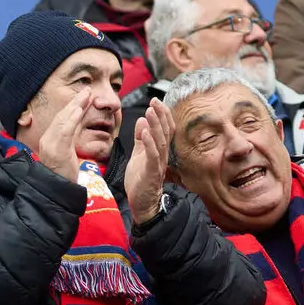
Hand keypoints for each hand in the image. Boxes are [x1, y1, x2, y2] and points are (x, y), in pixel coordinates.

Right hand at [38, 89, 92, 182]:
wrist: (57, 193)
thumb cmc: (66, 176)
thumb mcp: (68, 154)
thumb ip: (70, 140)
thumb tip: (78, 125)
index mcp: (50, 140)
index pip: (62, 119)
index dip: (73, 106)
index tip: (84, 96)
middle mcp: (47, 140)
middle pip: (62, 116)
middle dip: (75, 102)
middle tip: (88, 90)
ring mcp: (50, 145)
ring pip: (63, 121)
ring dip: (76, 106)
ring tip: (86, 95)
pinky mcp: (56, 152)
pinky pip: (65, 132)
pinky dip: (72, 120)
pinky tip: (79, 111)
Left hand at [126, 99, 174, 225]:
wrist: (142, 204)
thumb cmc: (141, 180)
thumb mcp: (139, 155)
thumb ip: (141, 139)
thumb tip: (141, 120)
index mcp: (159, 150)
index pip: (164, 129)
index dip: (162, 115)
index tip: (156, 101)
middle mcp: (162, 155)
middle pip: (164, 132)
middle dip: (160, 116)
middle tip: (155, 101)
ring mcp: (158, 164)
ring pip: (160, 142)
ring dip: (155, 125)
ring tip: (150, 111)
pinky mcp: (151, 172)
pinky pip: (152, 156)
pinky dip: (149, 143)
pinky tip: (145, 132)